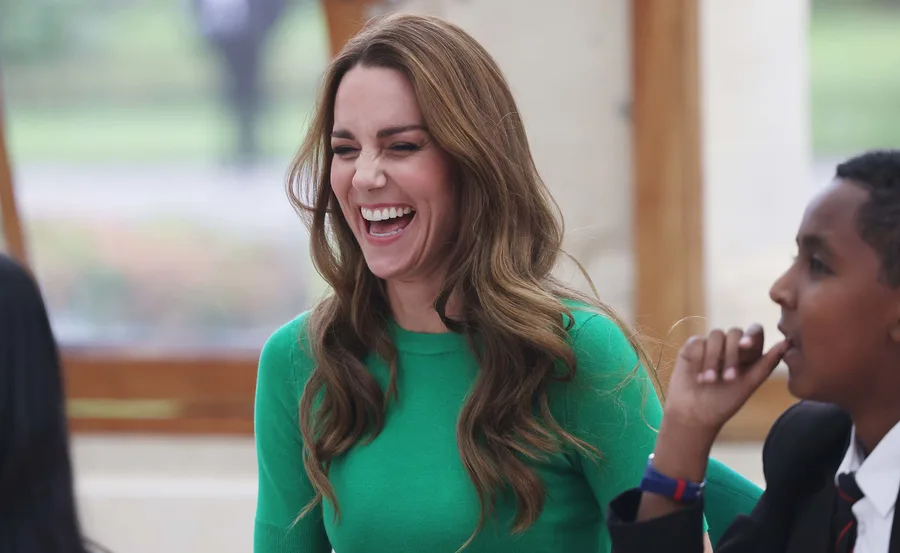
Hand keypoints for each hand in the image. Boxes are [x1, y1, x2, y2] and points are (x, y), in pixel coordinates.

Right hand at [663, 324, 788, 434]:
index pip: (754, 331)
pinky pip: (698, 342)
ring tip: (709, 381)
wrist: (695, 414)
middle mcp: (730, 345)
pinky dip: (699, 359)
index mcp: (749, 353)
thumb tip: (787, 343)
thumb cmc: (725, 402)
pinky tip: (698, 376)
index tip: (746, 346)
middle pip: (735, 333)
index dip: (752, 335)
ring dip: (714, 359)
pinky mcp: (693, 347)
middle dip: (732, 355)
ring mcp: (711, 345)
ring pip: (716, 335)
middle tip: (728, 378)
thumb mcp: (749, 385)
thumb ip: (767, 364)